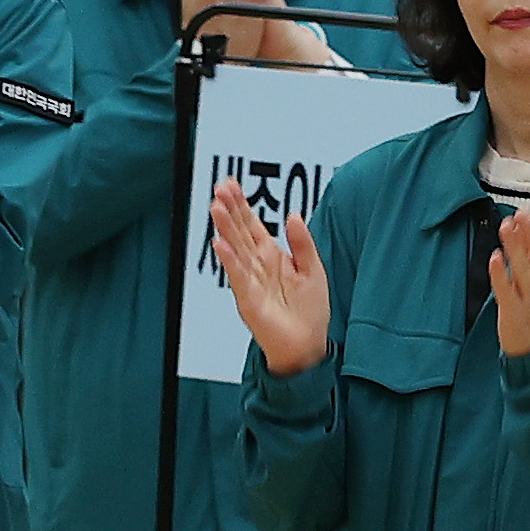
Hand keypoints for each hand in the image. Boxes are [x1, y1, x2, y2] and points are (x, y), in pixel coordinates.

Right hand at [209, 179, 329, 371]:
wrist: (308, 346)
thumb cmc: (310, 311)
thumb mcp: (313, 269)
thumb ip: (302, 243)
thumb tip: (293, 215)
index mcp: (272, 256)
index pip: (252, 225)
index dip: (242, 205)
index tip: (231, 184)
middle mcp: (257, 265)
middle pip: (240, 232)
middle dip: (230, 210)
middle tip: (220, 189)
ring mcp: (251, 281)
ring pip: (235, 248)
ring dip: (225, 228)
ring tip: (216, 208)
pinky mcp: (249, 299)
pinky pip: (238, 276)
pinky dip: (229, 260)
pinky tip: (220, 244)